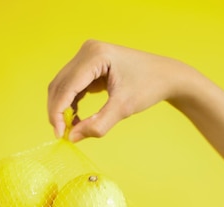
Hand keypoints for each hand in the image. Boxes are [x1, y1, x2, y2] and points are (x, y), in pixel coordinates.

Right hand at [48, 39, 188, 141]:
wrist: (165, 76)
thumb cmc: (149, 86)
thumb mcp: (123, 109)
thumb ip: (98, 125)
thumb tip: (72, 137)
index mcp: (95, 55)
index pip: (66, 87)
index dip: (58, 112)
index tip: (59, 135)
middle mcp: (87, 52)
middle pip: (60, 85)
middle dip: (58, 112)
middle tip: (63, 135)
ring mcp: (87, 57)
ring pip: (63, 87)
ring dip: (63, 109)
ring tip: (72, 129)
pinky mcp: (89, 66)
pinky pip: (72, 87)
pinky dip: (71, 105)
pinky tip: (77, 120)